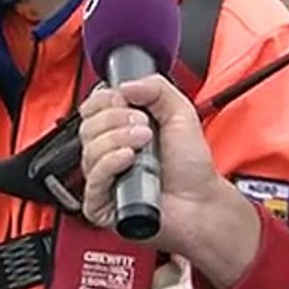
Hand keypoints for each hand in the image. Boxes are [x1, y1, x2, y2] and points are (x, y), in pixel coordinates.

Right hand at [78, 74, 226, 252]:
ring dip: (117, 139)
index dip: (105, 100)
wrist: (201, 201)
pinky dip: (109, 163)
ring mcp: (104, 178)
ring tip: (145, 142)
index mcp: (120, 129)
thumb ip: (157, 88)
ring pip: (89, 150)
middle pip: (88, 125)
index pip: (92, 107)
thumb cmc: (190, 167)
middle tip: (144, 125)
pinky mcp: (102, 203)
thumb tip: (124, 85)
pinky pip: (92, 180)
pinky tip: (128, 158)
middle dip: (116, 118)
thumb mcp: (180, 112)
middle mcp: (108, 152)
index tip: (126, 100)